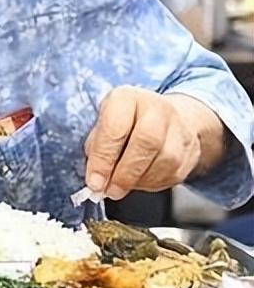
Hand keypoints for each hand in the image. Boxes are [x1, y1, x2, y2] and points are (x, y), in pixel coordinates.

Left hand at [83, 87, 208, 199]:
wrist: (165, 118)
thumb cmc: (125, 122)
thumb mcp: (102, 124)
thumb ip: (96, 148)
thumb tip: (95, 178)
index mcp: (127, 98)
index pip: (115, 128)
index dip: (103, 159)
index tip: (94, 182)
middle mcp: (157, 108)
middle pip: (146, 142)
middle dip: (124, 173)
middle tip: (109, 190)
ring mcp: (179, 128)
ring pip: (164, 161)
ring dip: (138, 181)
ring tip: (121, 187)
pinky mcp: (192, 150)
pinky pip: (174, 174)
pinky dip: (152, 184)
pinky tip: (139, 181)